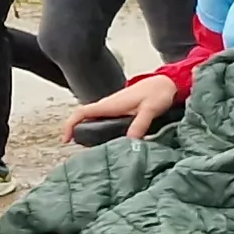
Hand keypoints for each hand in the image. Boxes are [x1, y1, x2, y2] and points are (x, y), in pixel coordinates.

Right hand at [64, 74, 180, 143]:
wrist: (167, 83)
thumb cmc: (158, 93)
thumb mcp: (150, 110)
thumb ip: (140, 124)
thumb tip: (130, 141)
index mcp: (110, 105)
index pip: (81, 113)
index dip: (70, 125)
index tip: (66, 139)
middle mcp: (108, 105)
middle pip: (85, 119)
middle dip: (79, 133)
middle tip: (83, 150)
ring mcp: (114, 107)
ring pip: (95, 120)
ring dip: (90, 132)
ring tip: (94, 150)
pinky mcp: (121, 110)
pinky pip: (105, 120)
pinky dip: (101, 130)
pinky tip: (110, 142)